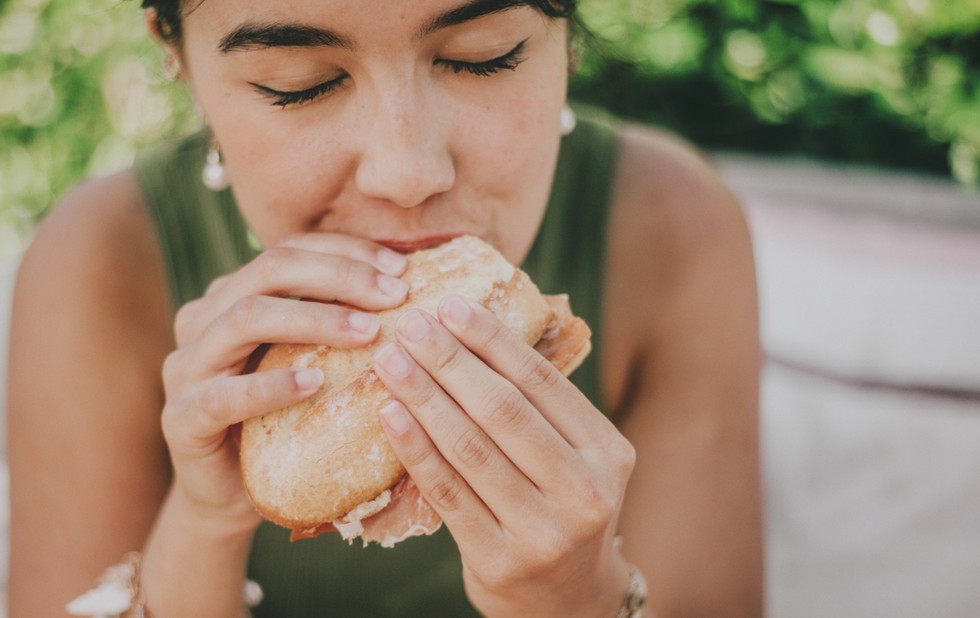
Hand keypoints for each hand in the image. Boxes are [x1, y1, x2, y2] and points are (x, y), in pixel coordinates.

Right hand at [160, 233, 408, 529]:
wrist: (233, 495)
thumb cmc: (284, 420)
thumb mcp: (312, 362)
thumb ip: (338, 324)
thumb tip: (413, 286)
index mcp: (231, 295)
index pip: (288, 251)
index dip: (345, 252)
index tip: (401, 267)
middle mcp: (202, 319)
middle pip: (268, 271)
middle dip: (338, 276)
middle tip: (394, 296)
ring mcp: (185, 367)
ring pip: (245, 318)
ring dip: (314, 319)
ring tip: (368, 333)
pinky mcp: (181, 418)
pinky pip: (224, 395)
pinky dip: (271, 386)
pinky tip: (314, 385)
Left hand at [372, 295, 635, 615]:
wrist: (568, 604)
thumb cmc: (559, 511)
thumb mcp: (575, 461)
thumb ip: (538, 412)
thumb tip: (466, 334)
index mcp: (606, 451)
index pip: (541, 381)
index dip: (491, 340)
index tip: (450, 305)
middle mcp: (583, 491)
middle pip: (503, 410)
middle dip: (450, 360)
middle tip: (410, 325)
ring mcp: (544, 530)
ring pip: (471, 448)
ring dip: (424, 396)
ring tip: (390, 361)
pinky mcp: (500, 561)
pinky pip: (448, 493)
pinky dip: (416, 449)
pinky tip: (390, 415)